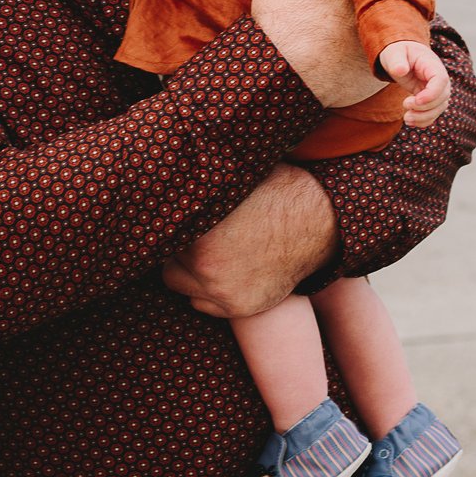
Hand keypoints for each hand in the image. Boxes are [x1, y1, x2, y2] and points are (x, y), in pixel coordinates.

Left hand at [162, 165, 339, 317]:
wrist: (318, 221)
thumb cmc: (274, 189)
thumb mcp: (231, 179)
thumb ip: (196, 185)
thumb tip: (166, 169)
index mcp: (196, 228)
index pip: (156, 231)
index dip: (164, 222)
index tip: (170, 215)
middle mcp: (203, 264)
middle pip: (164, 259)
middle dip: (176, 246)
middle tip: (193, 232)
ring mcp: (221, 290)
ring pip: (177, 283)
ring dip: (186, 269)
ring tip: (208, 249)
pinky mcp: (237, 307)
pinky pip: (200, 304)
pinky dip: (205, 290)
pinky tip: (221, 269)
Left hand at [378, 40, 449, 126]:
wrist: (402, 56)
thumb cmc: (399, 52)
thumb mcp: (394, 53)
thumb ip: (396, 60)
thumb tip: (400, 70)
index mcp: (432, 65)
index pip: (441, 80)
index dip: (432, 94)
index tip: (416, 100)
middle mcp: (439, 78)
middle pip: (443, 97)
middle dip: (425, 107)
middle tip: (405, 104)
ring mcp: (437, 90)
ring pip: (439, 108)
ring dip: (424, 117)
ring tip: (406, 118)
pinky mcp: (431, 99)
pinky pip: (433, 113)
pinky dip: (424, 121)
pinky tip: (410, 121)